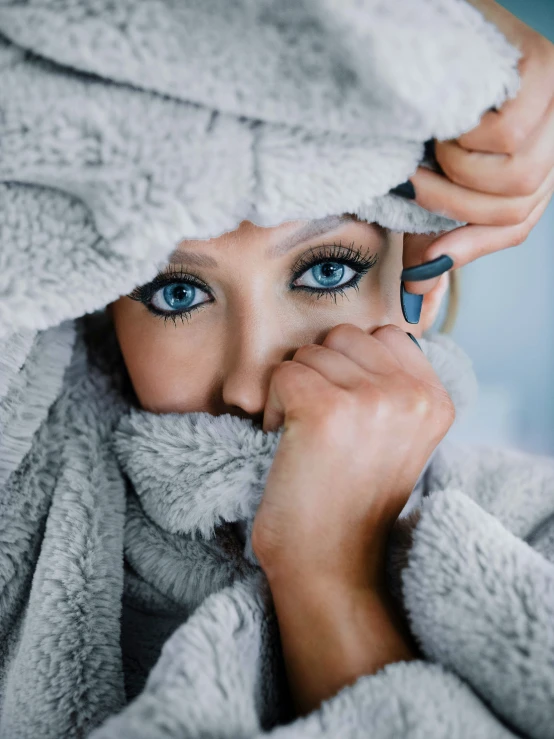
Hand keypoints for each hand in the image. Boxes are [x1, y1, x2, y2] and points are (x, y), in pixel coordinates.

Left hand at [251, 323, 454, 591]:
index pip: (385, 334)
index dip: (352, 365)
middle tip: (320, 424)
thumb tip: (358, 338)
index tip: (348, 410)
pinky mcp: (324, 410)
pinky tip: (284, 441)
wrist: (330, 565)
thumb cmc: (352, 500)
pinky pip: (281, 374)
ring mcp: (371, 400)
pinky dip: (272, 406)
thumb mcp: (398, 437)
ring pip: (309, 353)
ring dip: (295, 389)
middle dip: (321, 372)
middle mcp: (411, 394)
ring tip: (304, 437)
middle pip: (343, 337)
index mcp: (434, 398)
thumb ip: (394, 386)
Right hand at [401, 0, 553, 294]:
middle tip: (416, 181)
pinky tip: (454, 113)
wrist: (409, 35)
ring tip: (436, 141)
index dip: (472, 245)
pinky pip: (507, 136)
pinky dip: (467, 136)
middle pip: (519, 204)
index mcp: (531, 161)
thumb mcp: (428, 185)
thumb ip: (432, 239)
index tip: (428, 254)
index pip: (518, 223)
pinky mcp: (545, 70)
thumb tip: (418, 298)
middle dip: (456, 205)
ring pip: (516, 177)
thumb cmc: (421, 114)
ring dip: (458, 168)